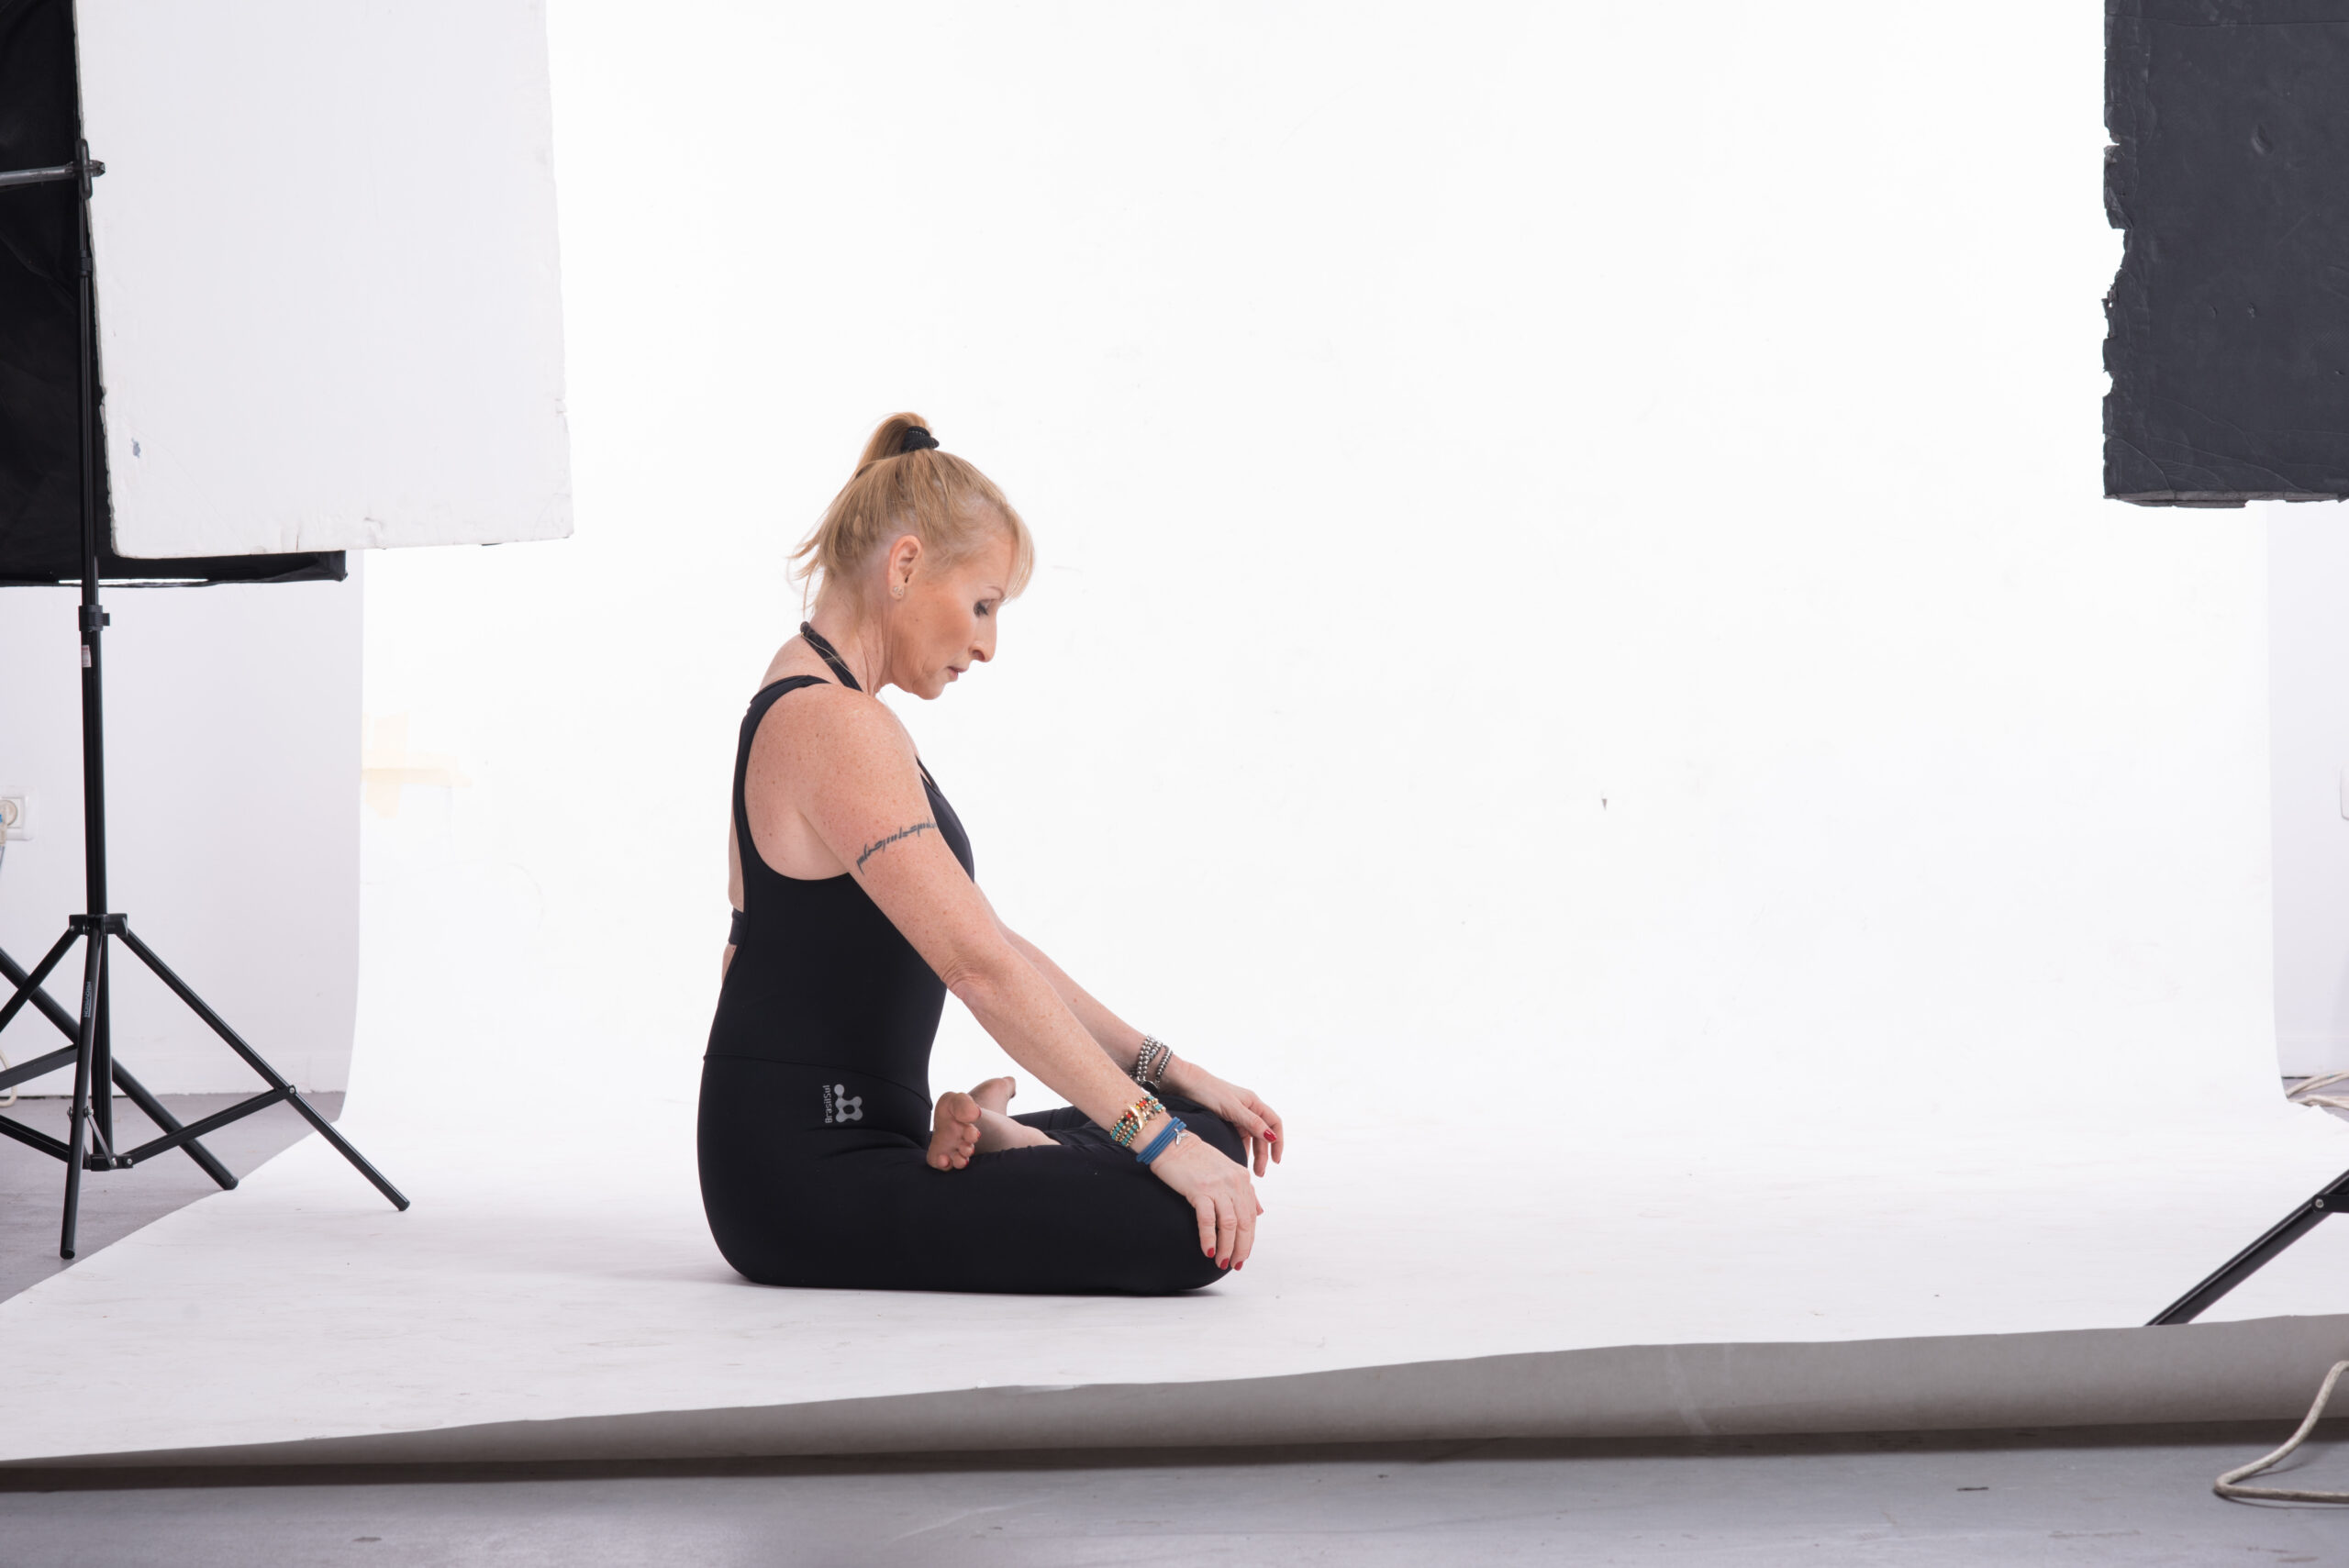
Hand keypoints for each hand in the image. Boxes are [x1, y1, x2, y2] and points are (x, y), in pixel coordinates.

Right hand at [1148, 1130, 1258, 1269]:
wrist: (1171, 1143)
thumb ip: (1245, 1191)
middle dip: (1241, 1247)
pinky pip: (1208, 1220)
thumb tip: (1259, 1213)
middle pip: (1244, 1223)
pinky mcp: (1199, 1190)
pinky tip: (1207, 1251)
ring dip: (1227, 1247)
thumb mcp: (1227, 1171)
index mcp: (1242, 1178)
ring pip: (1230, 1224)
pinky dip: (1209, 1238)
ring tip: (1221, 1262)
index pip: (1251, 1216)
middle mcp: (1234, 1182)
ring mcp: (1218, 1186)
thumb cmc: (1196, 1158)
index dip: (1249, 1239)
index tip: (1243, 1254)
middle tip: (1235, 1264)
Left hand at [1169, 1063, 1284, 1175]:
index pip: (1274, 1123)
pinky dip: (1240, 1148)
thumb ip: (1252, 1122)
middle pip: (1263, 1134)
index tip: (1276, 1160)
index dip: (1278, 1142)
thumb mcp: (1232, 1108)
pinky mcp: (1226, 1119)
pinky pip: (1238, 1137)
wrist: (1185, 1084)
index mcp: (1254, 1103)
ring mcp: (1237, 1114)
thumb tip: (1272, 1136)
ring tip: (1251, 1170)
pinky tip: (1237, 1159)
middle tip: (1260, 1173)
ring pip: (1251, 1137)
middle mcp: (1248, 1108)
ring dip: (1253, 1153)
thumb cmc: (1209, 1092)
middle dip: (1263, 1153)